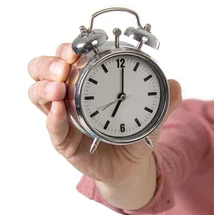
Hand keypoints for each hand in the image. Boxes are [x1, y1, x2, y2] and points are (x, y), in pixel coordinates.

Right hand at [27, 43, 181, 185]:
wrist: (132, 166)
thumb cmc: (134, 133)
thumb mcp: (152, 114)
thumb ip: (165, 100)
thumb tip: (176, 85)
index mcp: (86, 81)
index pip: (66, 57)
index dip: (67, 49)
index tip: (78, 48)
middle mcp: (68, 95)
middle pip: (42, 71)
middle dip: (49, 63)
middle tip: (64, 66)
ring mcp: (62, 118)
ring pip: (38, 95)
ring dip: (44, 87)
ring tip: (58, 88)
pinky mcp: (64, 142)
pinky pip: (53, 129)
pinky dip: (53, 118)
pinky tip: (58, 110)